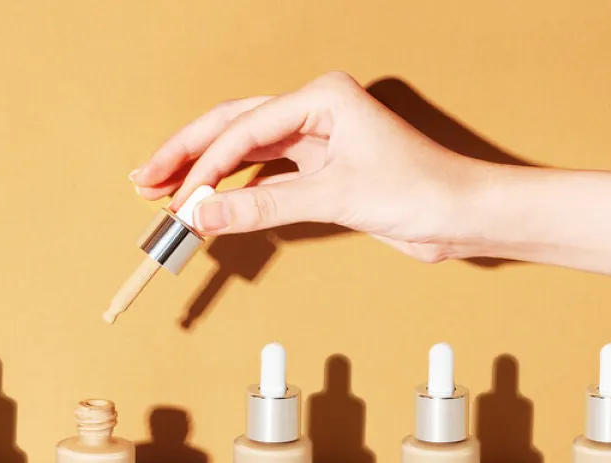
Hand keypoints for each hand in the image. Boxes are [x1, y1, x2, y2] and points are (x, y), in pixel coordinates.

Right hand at [130, 72, 482, 262]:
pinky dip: (233, 191)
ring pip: (243, 151)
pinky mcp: (320, 171)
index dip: (205, 167)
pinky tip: (208, 204)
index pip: (245, 130)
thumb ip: (264, 207)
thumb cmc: (424, 190)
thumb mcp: (336, 198)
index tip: (179, 200)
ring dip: (205, 173)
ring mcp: (316, 141)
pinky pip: (262, 177)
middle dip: (187, 155)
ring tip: (163, 192)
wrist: (466, 217)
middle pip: (232, 128)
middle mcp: (314, 113)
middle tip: (145, 181)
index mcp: (321, 98)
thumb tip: (204, 215)